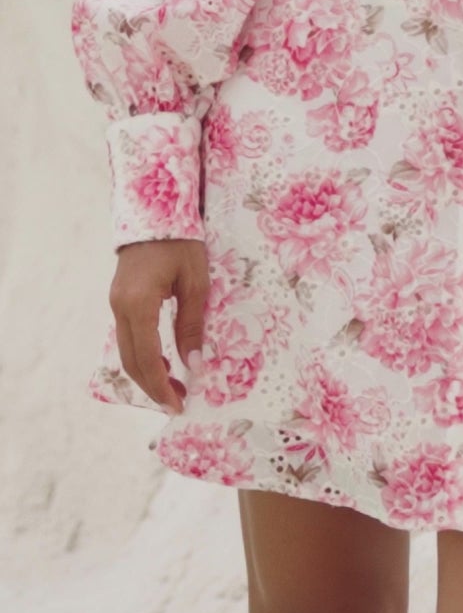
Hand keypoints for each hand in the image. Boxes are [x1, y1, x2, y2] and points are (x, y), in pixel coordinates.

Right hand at [108, 238, 208, 413]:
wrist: (156, 208)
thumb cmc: (181, 241)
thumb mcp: (195, 282)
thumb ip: (192, 325)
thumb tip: (195, 365)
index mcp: (139, 304)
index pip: (147, 359)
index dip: (161, 386)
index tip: (178, 404)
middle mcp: (121, 308)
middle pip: (132, 361)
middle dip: (153, 386)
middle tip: (178, 402)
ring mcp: (116, 303)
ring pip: (127, 351)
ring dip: (147, 374)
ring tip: (173, 387)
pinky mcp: (120, 299)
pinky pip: (128, 337)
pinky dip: (143, 356)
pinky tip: (162, 362)